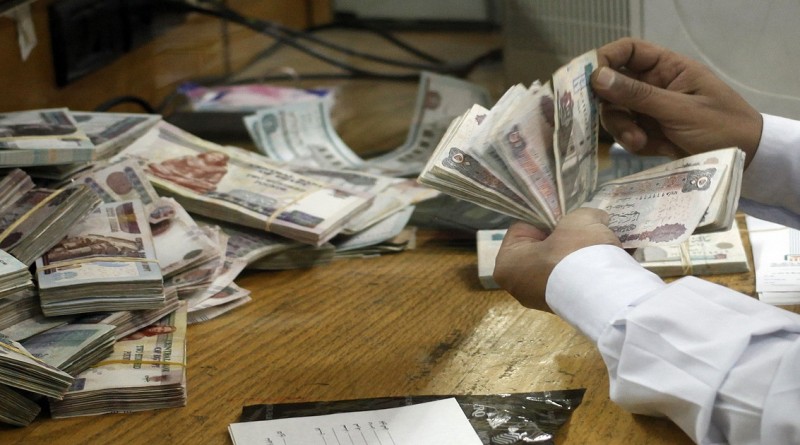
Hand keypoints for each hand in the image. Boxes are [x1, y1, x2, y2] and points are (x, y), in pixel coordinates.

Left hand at [493, 208, 620, 310]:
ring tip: (595, 248)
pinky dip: (581, 272)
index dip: (547, 219)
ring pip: (555, 264)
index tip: (567, 221)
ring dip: (574, 255)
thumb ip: (581, 215)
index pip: (524, 227)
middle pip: (539, 247)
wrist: (604, 297)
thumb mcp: (579, 220)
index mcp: (506, 262)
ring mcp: (537, 300)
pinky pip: (568, 281)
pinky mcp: (560, 308)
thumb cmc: (577, 254)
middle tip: (582, 232)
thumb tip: (595, 218)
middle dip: (562, 238)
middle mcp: (515, 285)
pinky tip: (598, 265)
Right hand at [591, 38, 762, 165]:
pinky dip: (632, 142)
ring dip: (621, 128)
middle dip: (611, 106)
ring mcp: (650, 110)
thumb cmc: (721, 126)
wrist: (746, 158)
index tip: (589, 80)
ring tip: (639, 142)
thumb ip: (638, 95)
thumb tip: (597, 77)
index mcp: (667, 68)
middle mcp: (653, 85)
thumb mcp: (680, 110)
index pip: (627, 51)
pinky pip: (626, 133)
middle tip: (616, 122)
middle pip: (612, 86)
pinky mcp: (648, 132)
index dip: (605, 60)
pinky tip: (651, 148)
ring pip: (615, 113)